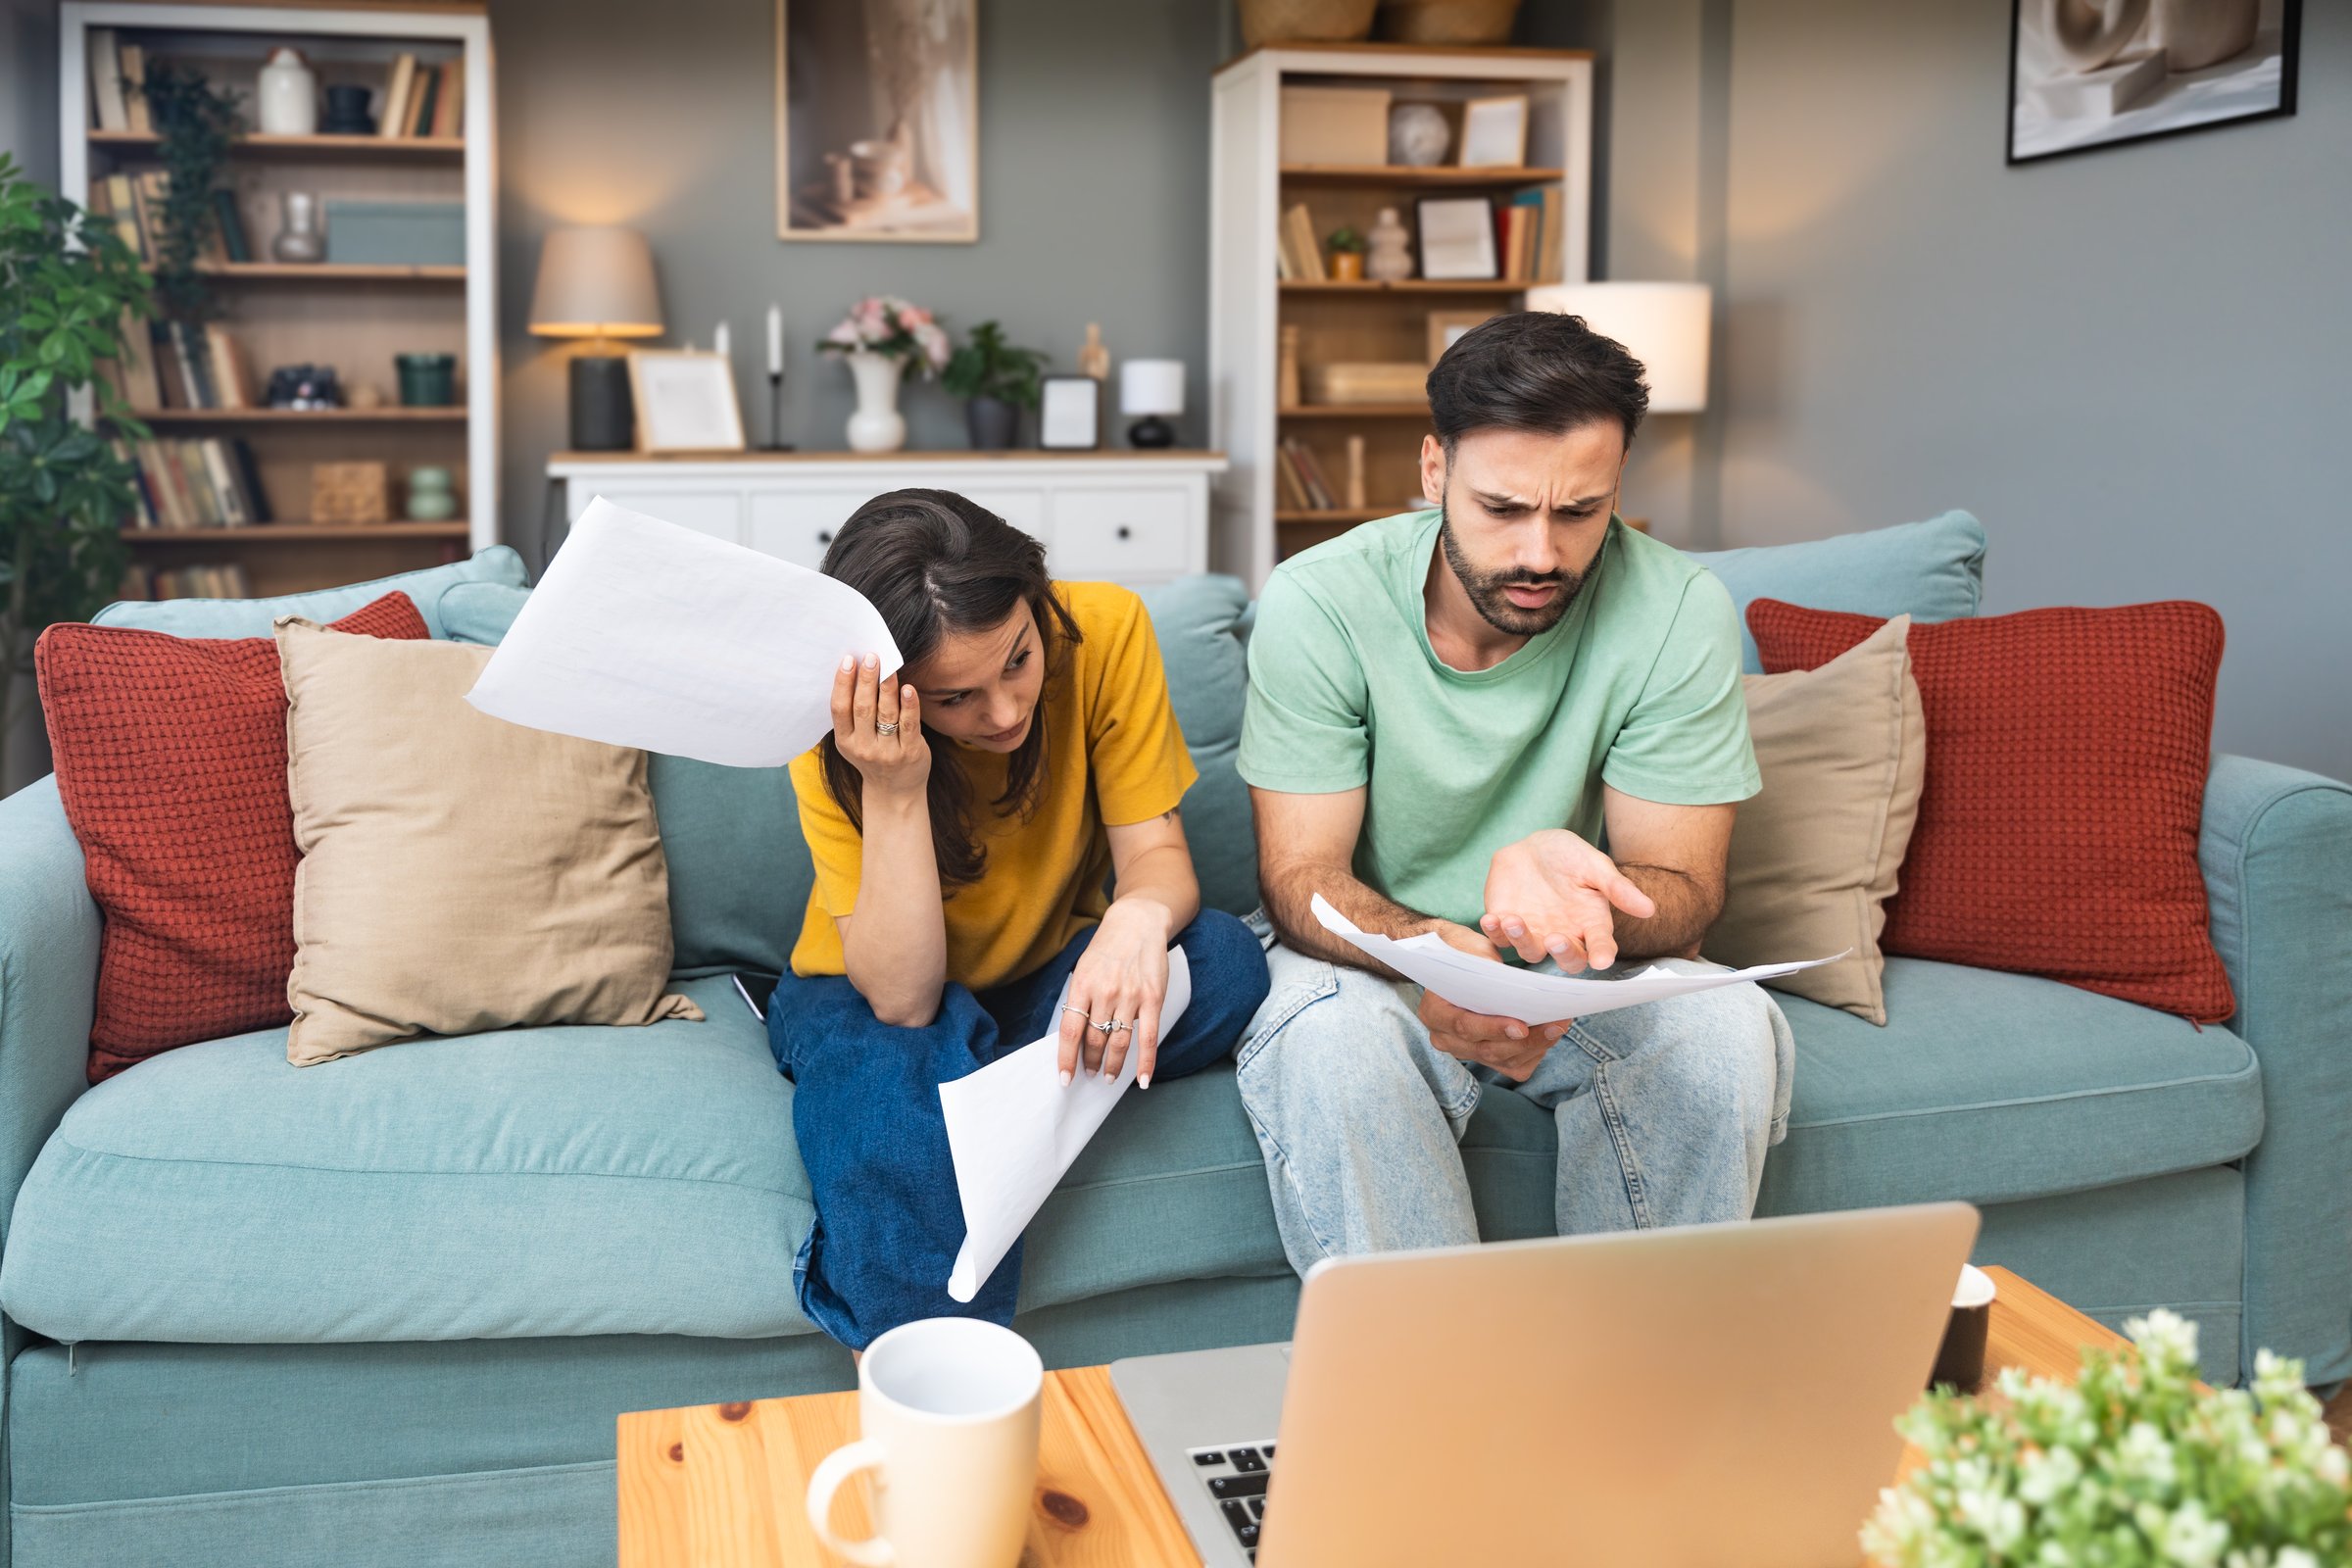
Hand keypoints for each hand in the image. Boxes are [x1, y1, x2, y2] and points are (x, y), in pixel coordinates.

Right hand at [830, 652, 927, 798]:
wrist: (895, 791)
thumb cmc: (873, 756)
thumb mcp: (855, 741)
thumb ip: (853, 714)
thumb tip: (857, 670)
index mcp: (845, 742)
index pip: (840, 709)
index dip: (843, 683)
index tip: (849, 660)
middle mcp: (864, 748)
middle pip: (863, 708)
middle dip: (866, 680)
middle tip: (871, 657)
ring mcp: (888, 752)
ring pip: (886, 714)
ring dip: (887, 688)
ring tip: (889, 667)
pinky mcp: (911, 752)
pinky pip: (909, 725)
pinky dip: (908, 705)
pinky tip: (908, 688)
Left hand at [1058, 897, 1174, 1087]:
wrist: (1138, 922)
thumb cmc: (1107, 947)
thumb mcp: (1084, 967)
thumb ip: (1080, 998)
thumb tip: (1073, 1034)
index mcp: (1083, 984)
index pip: (1070, 1030)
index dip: (1066, 1058)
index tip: (1065, 1078)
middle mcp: (1105, 992)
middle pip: (1095, 1039)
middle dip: (1091, 1062)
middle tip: (1090, 1073)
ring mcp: (1130, 996)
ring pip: (1119, 1042)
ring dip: (1112, 1065)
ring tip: (1108, 1076)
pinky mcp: (1152, 999)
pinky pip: (1148, 1038)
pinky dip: (1145, 1062)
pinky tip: (1142, 1080)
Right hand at [1413, 922, 1568, 1082]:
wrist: (1460, 960)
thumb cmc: (1466, 953)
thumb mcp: (1472, 950)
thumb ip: (1486, 967)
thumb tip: (1513, 984)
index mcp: (1434, 1012)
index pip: (1463, 1025)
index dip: (1493, 1028)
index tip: (1521, 1026)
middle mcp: (1445, 1038)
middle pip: (1487, 1049)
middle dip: (1526, 1040)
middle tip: (1556, 1024)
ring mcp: (1466, 1052)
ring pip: (1504, 1061)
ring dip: (1536, 1047)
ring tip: (1560, 1026)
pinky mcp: (1486, 1059)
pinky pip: (1514, 1067)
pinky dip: (1535, 1054)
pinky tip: (1549, 1036)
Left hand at [1480, 830, 1656, 970]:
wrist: (1534, 847)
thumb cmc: (1570, 857)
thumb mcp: (1595, 865)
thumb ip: (1617, 888)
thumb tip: (1649, 909)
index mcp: (1590, 924)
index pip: (1601, 945)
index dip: (1602, 954)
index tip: (1602, 959)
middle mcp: (1564, 935)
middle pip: (1567, 959)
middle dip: (1562, 953)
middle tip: (1556, 940)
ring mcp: (1534, 933)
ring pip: (1530, 951)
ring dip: (1522, 940)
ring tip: (1516, 921)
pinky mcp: (1505, 925)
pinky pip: (1499, 937)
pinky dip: (1494, 931)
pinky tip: (1490, 919)